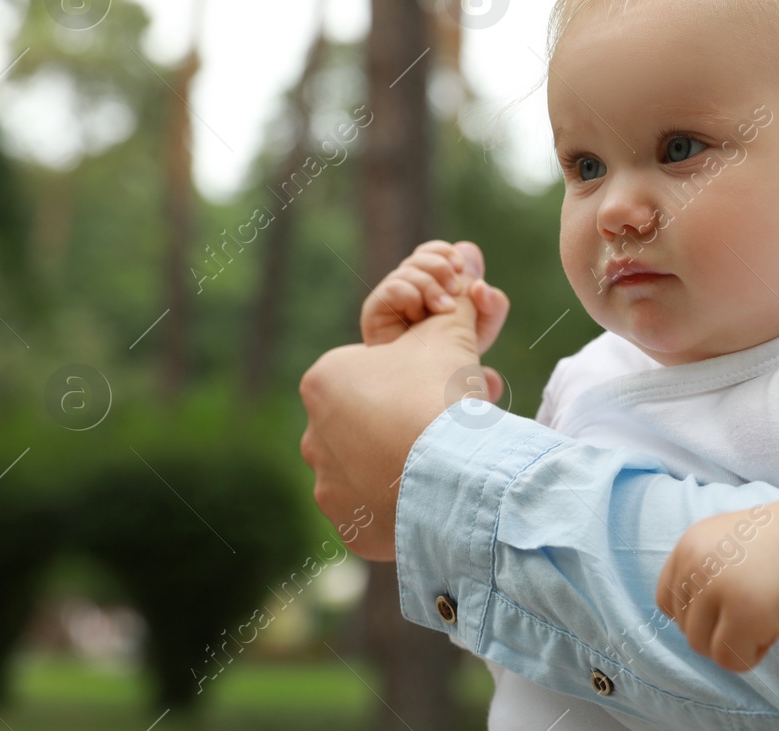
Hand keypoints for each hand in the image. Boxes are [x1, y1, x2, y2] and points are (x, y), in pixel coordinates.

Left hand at [302, 283, 492, 560]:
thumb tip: (465, 249)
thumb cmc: (440, 396)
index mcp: (324, 379)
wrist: (451, 476)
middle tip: (453, 419)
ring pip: (373, 465)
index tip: (445, 382)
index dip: (416, 372)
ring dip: (405, 458)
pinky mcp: (350, 527)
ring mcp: (328, 486)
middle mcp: (313, 434)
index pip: (371, 370)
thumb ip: (455, 302)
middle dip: (410, 416)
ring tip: (448, 458)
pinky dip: (402, 502)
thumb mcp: (451, 338)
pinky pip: (378, 509)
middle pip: (372, 418)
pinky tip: (433, 493)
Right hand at [360, 239, 509, 351]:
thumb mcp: (482, 327)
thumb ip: (489, 299)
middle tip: (455, 291)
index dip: (445, 252)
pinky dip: (412, 295)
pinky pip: (393, 288)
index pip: (432, 252)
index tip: (460, 267)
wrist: (433, 390)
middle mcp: (411, 288)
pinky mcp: (375, 313)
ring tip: (445, 310)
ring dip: (431, 286)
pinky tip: (419, 316)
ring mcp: (391, 300)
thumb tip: (474, 260)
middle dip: (441, 267)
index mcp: (434, 286)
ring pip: (409, 270)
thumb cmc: (457, 360)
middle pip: (420, 256)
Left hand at [654, 473, 778, 670]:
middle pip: (687, 629)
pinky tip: (775, 625)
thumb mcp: (728, 547)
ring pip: (704, 648)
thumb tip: (688, 625)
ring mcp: (719, 590)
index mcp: (690, 546)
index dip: (698, 613)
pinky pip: (731, 659)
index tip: (729, 606)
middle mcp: (696, 565)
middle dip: (721, 629)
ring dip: (736, 643)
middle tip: (758, 606)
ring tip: (766, 615)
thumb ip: (703, 575)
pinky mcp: (745, 615)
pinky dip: (754, 654)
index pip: (667, 601)